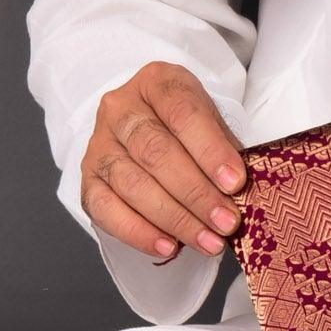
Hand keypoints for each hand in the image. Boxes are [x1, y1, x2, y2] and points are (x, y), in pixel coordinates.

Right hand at [78, 62, 245, 262]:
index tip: (235, 183)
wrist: (149, 128)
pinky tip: (168, 247)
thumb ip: (225, 151)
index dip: (210, 151)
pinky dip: (138, 232)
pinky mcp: (87, 178)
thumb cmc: (190, 130)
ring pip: (133, 184)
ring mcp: (99, 143)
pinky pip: (105, 208)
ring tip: (209, 242)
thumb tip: (242, 192)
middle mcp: (121, 108)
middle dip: (196, 193)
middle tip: (227, 222)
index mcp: (157, 83)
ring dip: (175, 219)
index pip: (183, 114)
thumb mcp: (213, 125)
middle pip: (156, 152)